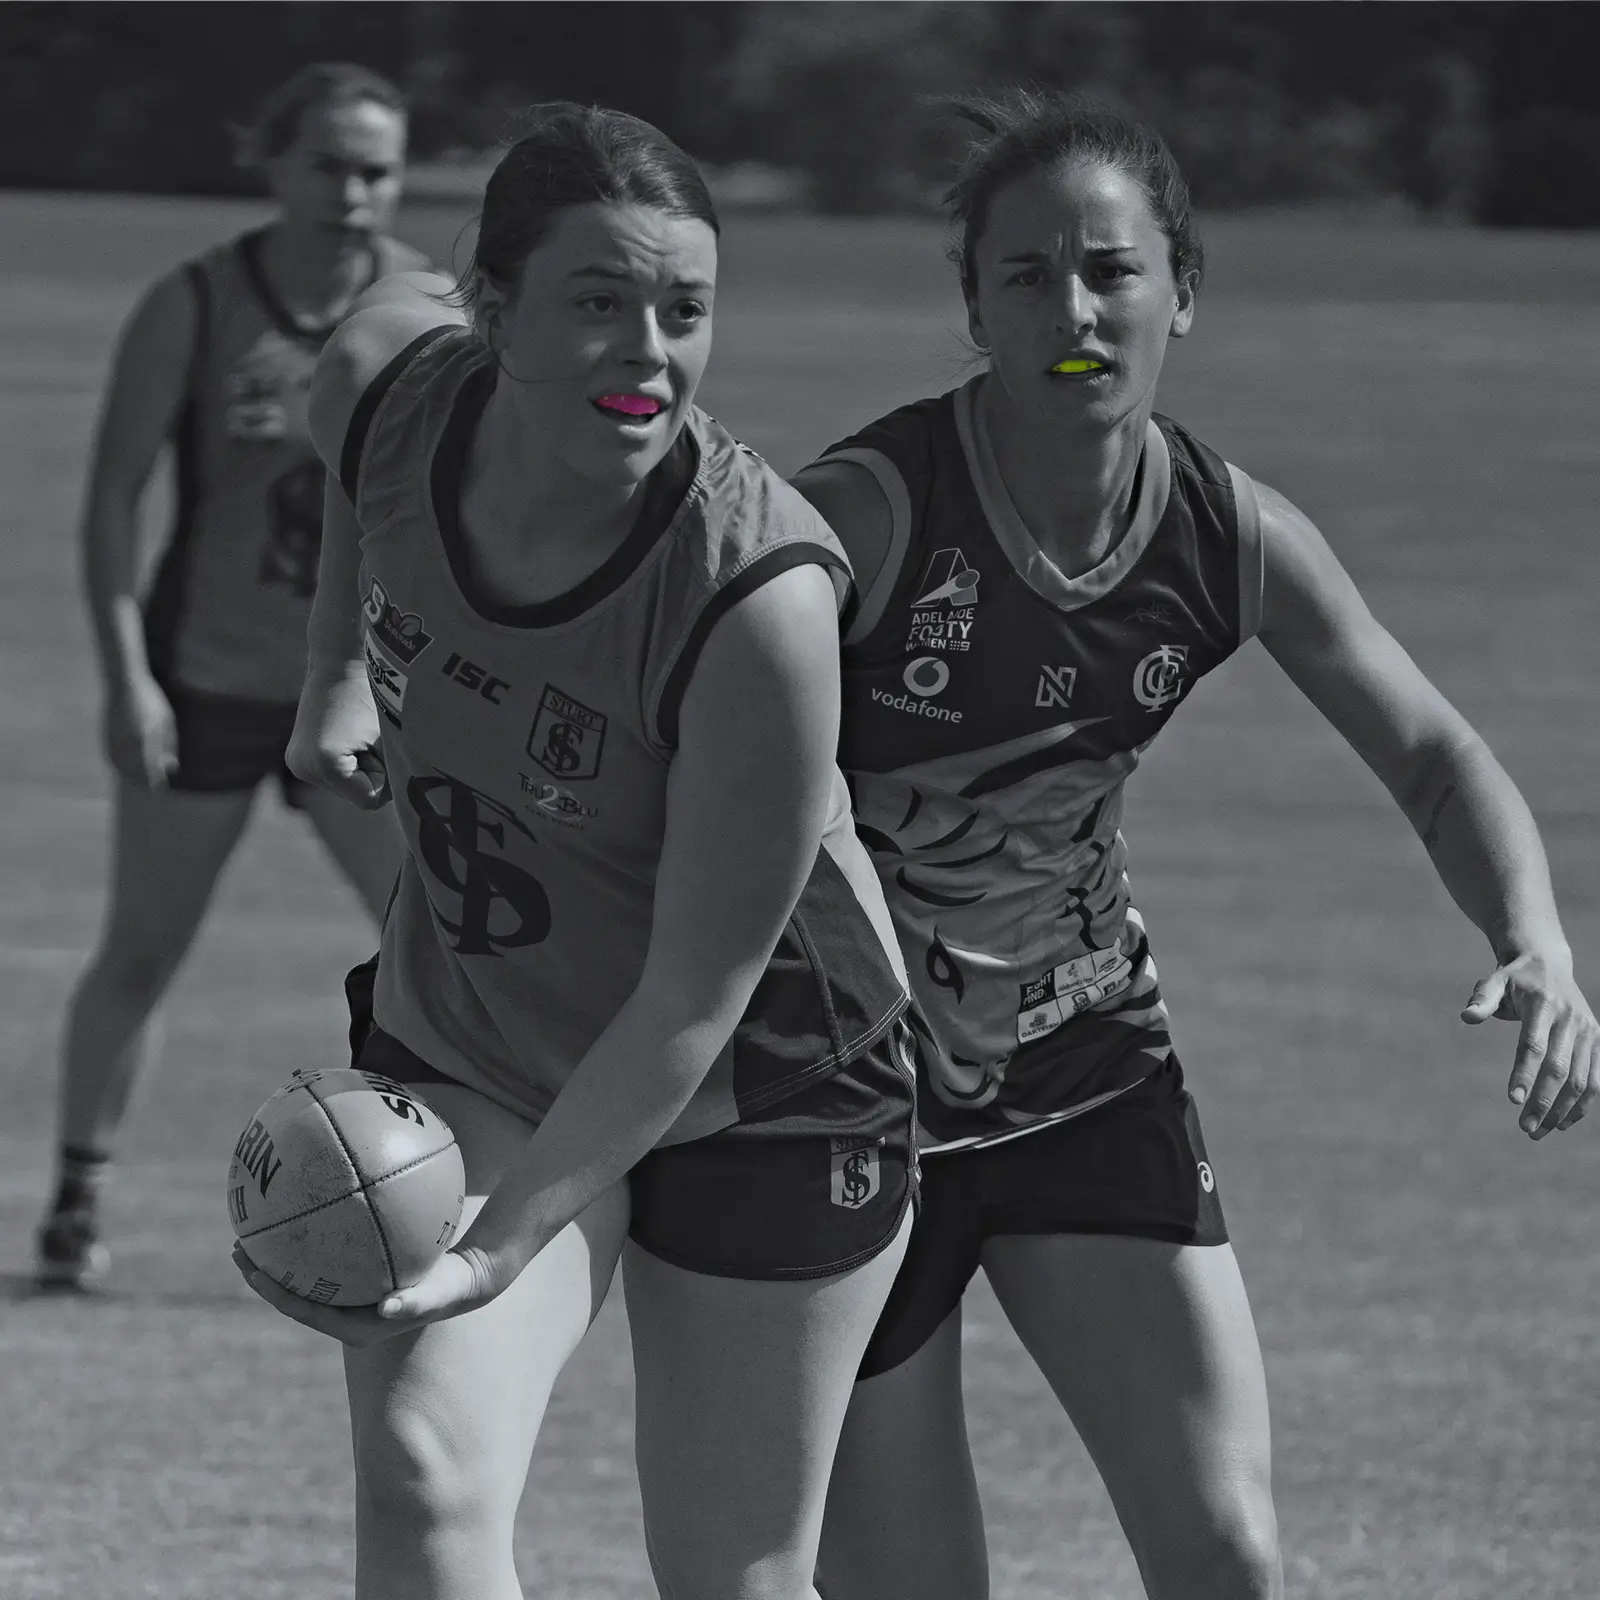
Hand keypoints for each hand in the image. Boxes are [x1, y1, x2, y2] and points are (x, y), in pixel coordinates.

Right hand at [104, 675, 177, 786]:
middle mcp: (128, 742)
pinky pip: (110, 757)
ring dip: (129, 776)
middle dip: (142, 782)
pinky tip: (124, 767)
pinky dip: (118, 766)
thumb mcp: (167, 721)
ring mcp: (114, 739)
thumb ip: (169, 745)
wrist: (124, 683)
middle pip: (134, 772)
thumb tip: (171, 766)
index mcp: (145, 739)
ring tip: (139, 779)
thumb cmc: (152, 701)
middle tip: (151, 786)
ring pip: (120, 767)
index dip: (155, 782)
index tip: (160, 788)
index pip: (150, 770)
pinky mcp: (105, 735)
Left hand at [231, 1241, 506, 1344]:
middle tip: (238, 1246)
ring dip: (277, 1256)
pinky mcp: (354, 1280)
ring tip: (253, 1227)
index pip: (302, 1310)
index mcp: (352, 1326)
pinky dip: (309, 1237)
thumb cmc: (446, 1287)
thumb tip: (390, 1307)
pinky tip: (303, 1204)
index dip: (273, 1292)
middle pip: (291, 1295)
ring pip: (302, 1276)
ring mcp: (346, 1297)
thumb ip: (415, 1302)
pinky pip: (324, 1258)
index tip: (251, 1270)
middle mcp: (343, 1314)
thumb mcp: (436, 1295)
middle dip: (261, 1273)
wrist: (461, 1282)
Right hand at [286, 658, 389, 808]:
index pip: (371, 801)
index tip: (383, 748)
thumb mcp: (391, 738)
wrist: (341, 662)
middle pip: (357, 795)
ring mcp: (296, 765)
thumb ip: (396, 774)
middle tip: (369, 737)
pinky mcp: (296, 760)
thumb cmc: (376, 695)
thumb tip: (411, 803)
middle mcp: (303, 768)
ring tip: (357, 733)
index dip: (386, 779)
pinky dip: (349, 762)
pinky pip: (336, 776)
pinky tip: (346, 736)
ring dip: (361, 767)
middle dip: (372, 772)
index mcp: (326, 763)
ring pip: (347, 786)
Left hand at [1463, 952, 1598, 1138]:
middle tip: (1525, 1128)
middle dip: (1544, 1102)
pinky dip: (1582, 1105)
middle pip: (1560, 1069)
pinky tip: (1562, 1124)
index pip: (1533, 1045)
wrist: (1549, 965)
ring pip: (1582, 1080)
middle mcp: (1572, 1020)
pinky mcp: (1598, 1043)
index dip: (1524, 1073)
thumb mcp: (1495, 981)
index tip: (1513, 1100)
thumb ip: (1482, 998)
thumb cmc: (1515, 979)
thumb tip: (1467, 1016)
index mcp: (1544, 1005)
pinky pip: (1595, 1080)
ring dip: (1562, 1110)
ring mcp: (1589, 1032)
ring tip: (1539, 1132)